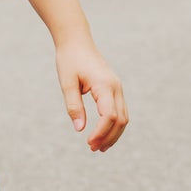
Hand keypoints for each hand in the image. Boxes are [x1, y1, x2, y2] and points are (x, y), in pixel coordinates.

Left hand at [55, 38, 128, 153]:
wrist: (77, 41)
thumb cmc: (69, 60)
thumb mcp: (67, 83)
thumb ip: (73, 106)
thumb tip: (79, 129)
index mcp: (104, 85)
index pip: (109, 115)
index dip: (101, 132)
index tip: (88, 143)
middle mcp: (115, 87)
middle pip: (120, 119)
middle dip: (108, 137)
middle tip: (93, 149)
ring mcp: (117, 87)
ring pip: (123, 117)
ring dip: (113, 134)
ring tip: (99, 147)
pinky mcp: (115, 89)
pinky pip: (120, 111)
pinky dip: (114, 125)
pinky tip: (103, 134)